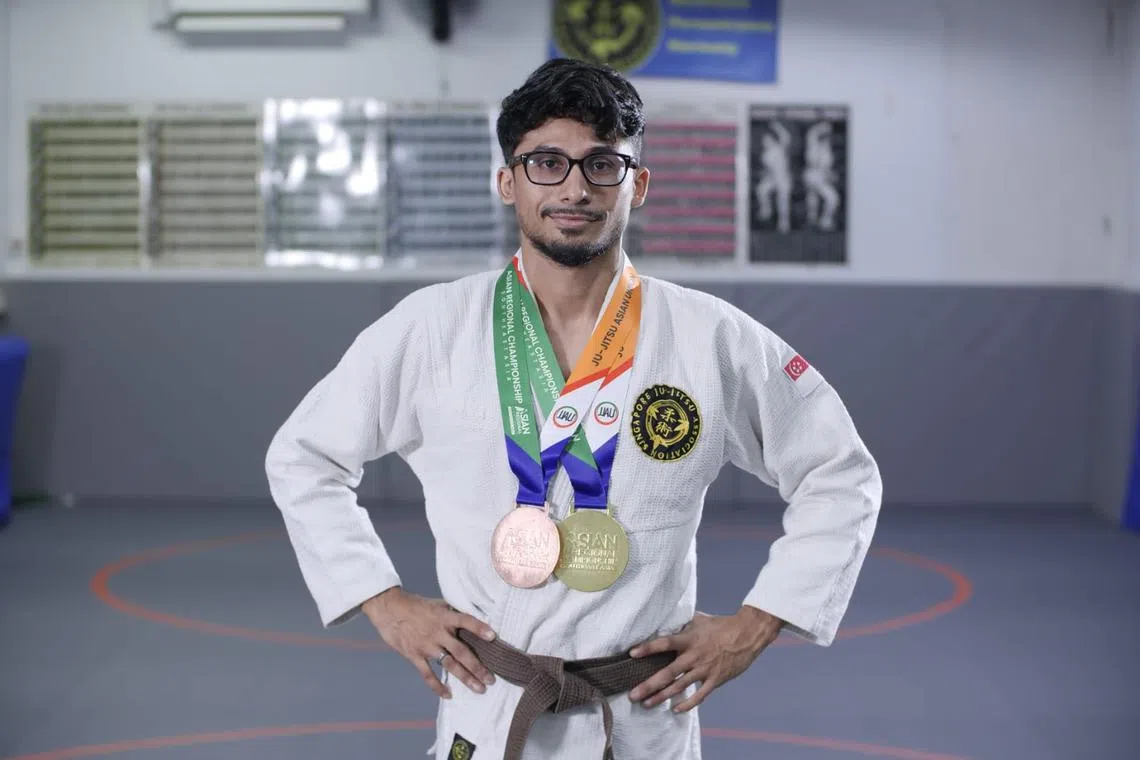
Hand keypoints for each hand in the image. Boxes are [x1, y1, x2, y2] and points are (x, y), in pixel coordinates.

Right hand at [361, 586, 496, 699]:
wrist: (388, 608)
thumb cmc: (414, 605)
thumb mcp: (436, 604)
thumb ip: (452, 612)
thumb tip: (471, 616)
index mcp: (444, 617)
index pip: (466, 621)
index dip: (479, 628)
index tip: (493, 637)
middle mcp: (438, 632)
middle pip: (462, 651)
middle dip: (478, 667)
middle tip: (491, 679)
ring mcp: (426, 645)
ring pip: (450, 665)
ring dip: (465, 678)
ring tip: (479, 689)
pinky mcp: (414, 655)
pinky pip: (428, 674)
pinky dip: (437, 686)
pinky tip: (448, 694)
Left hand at [627, 606, 783, 712]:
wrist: (748, 634)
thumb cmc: (722, 625)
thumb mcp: (700, 620)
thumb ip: (684, 625)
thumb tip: (670, 622)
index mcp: (689, 639)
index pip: (664, 643)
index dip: (648, 648)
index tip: (632, 654)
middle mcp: (694, 656)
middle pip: (667, 673)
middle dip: (649, 685)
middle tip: (633, 695)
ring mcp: (704, 670)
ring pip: (679, 686)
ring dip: (662, 696)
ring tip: (647, 704)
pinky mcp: (715, 680)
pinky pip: (699, 695)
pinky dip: (687, 703)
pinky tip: (675, 709)